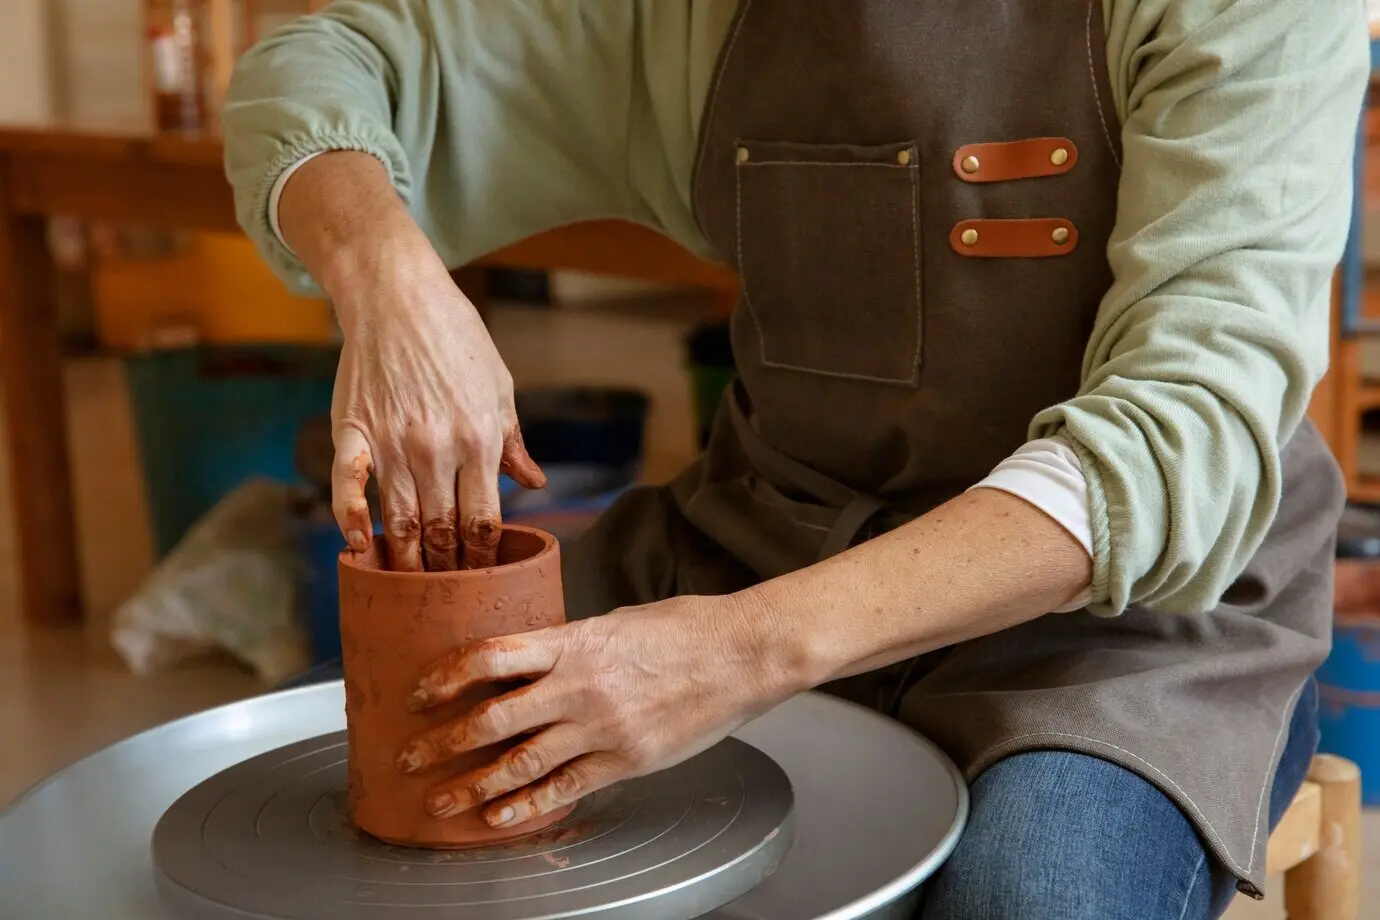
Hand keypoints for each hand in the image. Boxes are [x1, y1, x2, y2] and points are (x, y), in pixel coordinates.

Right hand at [329, 255, 544, 571]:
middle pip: (441, 529)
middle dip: (447, 570)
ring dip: (404, 560)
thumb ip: (514, 443)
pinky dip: (350, 519)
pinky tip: (356, 547)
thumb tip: (536, 485)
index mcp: (480, 440)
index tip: (483, 581)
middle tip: (446, 599)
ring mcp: (392, 441)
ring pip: (399, 519)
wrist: (398, 295)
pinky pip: (348, 485)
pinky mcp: (353, 430)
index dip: (484, 558)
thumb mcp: (500, 388)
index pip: (485, 519)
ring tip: (407, 590)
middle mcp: (437, 448)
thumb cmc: (457, 339)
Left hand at [393, 595, 802, 828]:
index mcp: (575, 642)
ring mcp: (603, 727)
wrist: (742, 654)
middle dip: (442, 742)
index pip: (490, 657)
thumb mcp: (616, 622)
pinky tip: (499, 817)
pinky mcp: (626, 760)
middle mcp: (580, 686)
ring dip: (471, 785)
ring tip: (439, 802)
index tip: (417, 693)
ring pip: (520, 761)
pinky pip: (566, 788)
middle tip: (409, 758)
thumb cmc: (684, 630)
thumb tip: (528, 661)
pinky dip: (526, 805)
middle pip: (492, 717)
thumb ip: (570, 645)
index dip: (445, 677)